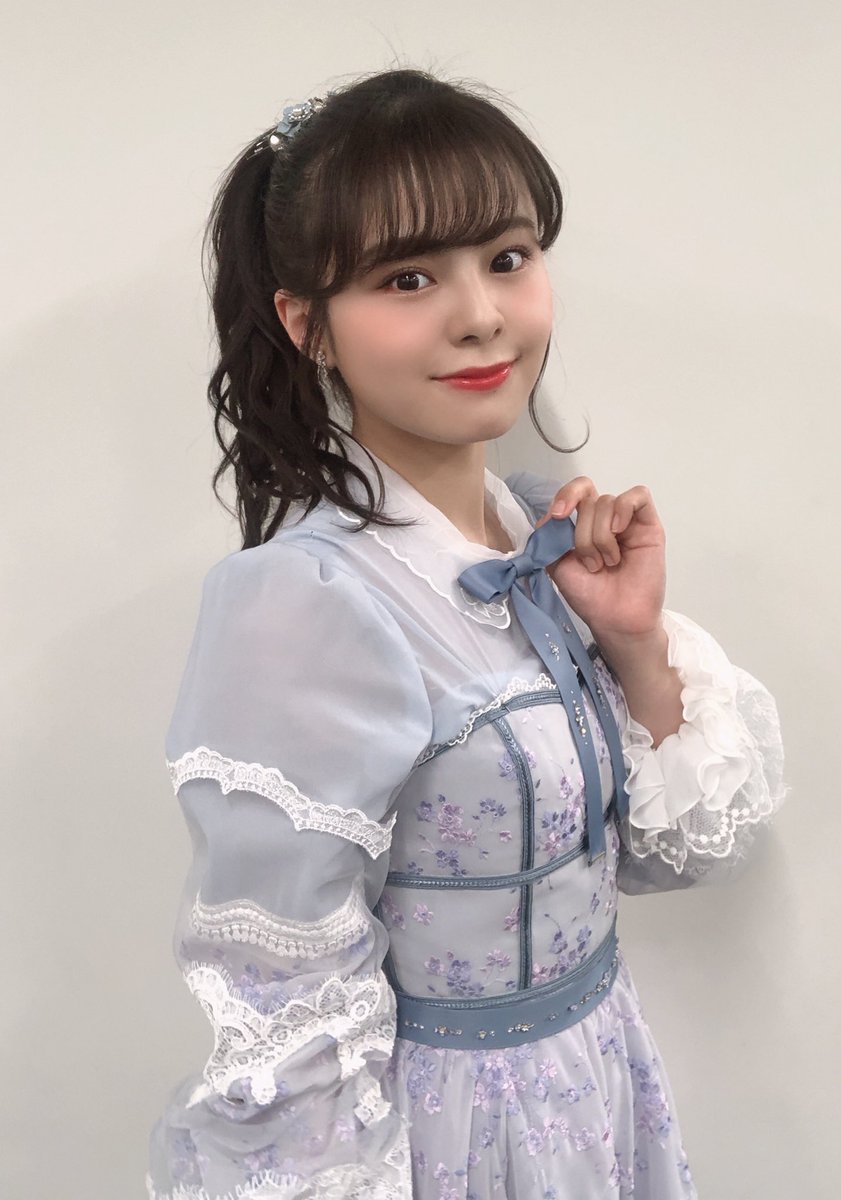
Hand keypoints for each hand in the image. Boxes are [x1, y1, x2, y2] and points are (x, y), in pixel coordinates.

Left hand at [534, 476, 666, 643]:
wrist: (616, 619)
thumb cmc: (590, 596)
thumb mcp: (558, 565)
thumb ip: (549, 537)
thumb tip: (550, 515)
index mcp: (584, 525)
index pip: (576, 492)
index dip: (565, 495)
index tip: (557, 516)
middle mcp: (605, 520)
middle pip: (589, 500)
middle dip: (583, 535)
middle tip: (592, 564)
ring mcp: (628, 521)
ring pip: (608, 502)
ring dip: (601, 536)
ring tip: (608, 562)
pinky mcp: (649, 526)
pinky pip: (639, 496)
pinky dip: (623, 509)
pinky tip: (619, 531)